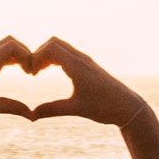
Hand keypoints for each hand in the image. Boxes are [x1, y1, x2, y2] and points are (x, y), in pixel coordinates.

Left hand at [0, 37, 35, 126]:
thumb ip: (10, 107)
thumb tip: (32, 115)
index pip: (11, 46)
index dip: (27, 55)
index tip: (31, 73)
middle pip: (9, 42)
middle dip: (25, 52)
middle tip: (32, 71)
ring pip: (4, 47)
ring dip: (18, 55)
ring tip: (27, 72)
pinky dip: (11, 59)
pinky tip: (17, 71)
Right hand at [29, 38, 148, 125]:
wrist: (128, 107)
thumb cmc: (104, 107)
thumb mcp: (76, 109)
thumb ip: (52, 110)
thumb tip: (31, 116)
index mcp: (77, 66)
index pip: (51, 48)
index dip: (36, 57)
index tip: (31, 74)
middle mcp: (81, 59)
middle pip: (54, 43)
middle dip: (39, 53)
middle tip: (32, 72)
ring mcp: (85, 61)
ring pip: (61, 47)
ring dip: (47, 55)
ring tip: (38, 72)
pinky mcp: (88, 66)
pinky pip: (68, 54)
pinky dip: (56, 58)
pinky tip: (52, 72)